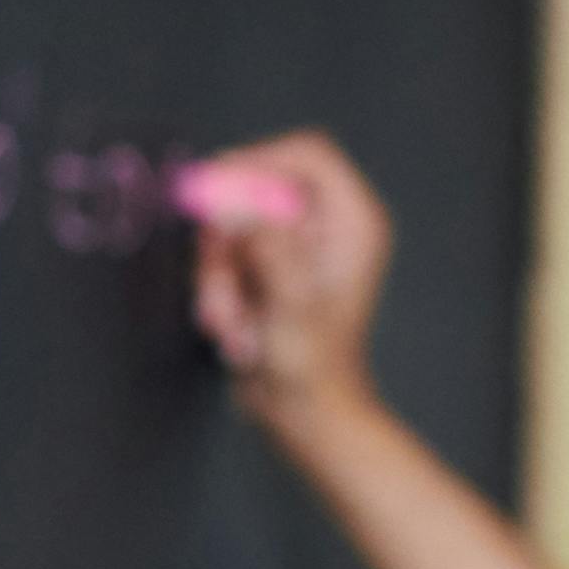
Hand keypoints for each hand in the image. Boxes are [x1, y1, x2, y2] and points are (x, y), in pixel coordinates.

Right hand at [188, 130, 390, 418]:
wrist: (304, 413)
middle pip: (257, 189)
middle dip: (227, 238)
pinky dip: (216, 290)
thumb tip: (235, 208)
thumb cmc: (313, 367)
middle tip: (220, 277)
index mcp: (353, 222)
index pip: (306, 154)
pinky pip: (223, 256)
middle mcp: (326, 226)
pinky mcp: (267, 268)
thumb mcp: (292, 305)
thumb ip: (267, 249)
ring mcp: (294, 246)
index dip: (257, 162)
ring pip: (231, 227)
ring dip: (218, 274)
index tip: (214, 191)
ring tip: (233, 323)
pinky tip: (234, 330)